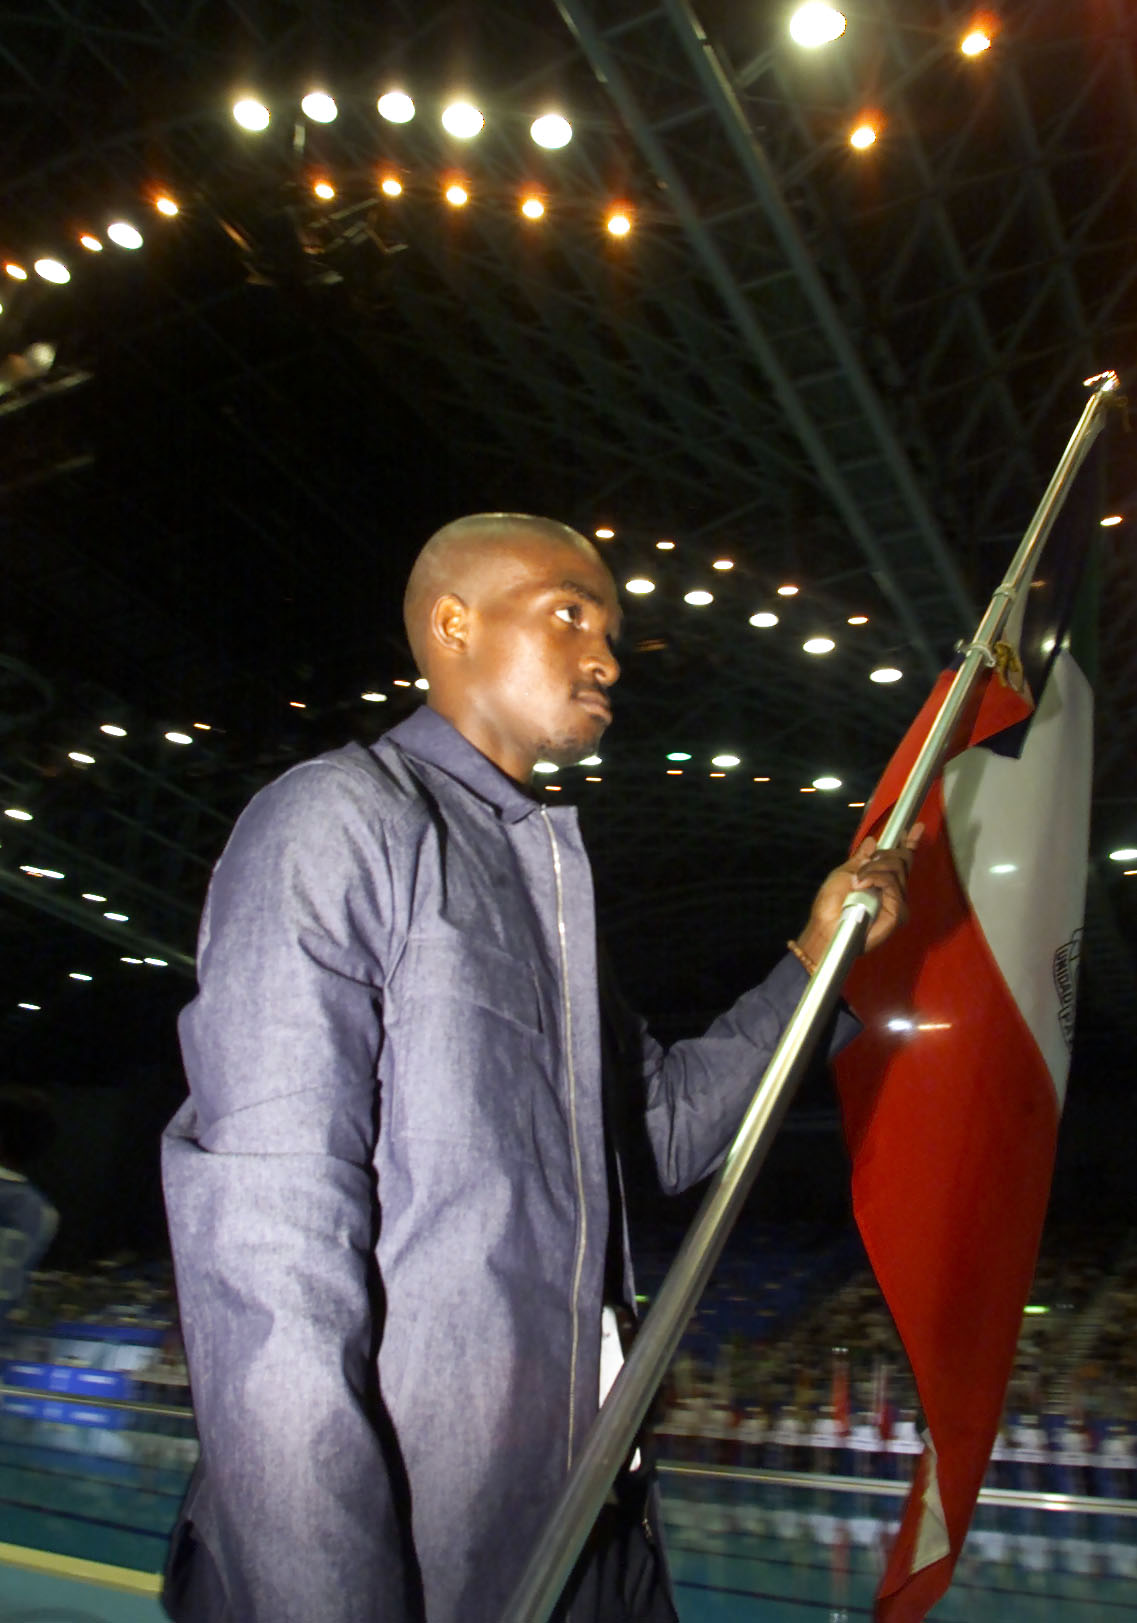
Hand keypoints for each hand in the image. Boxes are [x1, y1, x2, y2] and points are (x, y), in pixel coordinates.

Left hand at [795, 824, 923, 963]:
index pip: (901, 860)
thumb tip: (872, 841)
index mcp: (881, 881)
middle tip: (863, 867)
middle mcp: (893, 891)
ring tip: (857, 881)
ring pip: (897, 869)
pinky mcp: (898, 913)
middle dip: (883, 856)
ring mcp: (897, 902)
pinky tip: (862, 885)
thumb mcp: (844, 874)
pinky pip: (892, 884)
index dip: (909, 843)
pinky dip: (876, 879)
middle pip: (901, 860)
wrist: (824, 927)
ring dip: (873, 869)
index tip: (917, 827)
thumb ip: (861, 859)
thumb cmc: (830, 904)